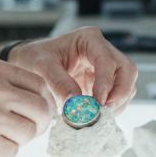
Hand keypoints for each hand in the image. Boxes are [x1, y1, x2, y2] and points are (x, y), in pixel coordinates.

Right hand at [0, 58, 55, 156]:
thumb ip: (0, 83)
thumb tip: (33, 101)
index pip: (39, 85)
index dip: (42, 102)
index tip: (37, 113)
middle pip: (41, 110)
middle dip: (38, 124)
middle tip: (26, 131)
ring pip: (28, 133)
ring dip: (16, 140)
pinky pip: (10, 152)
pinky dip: (0, 154)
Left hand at [7, 27, 137, 112]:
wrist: (28, 64)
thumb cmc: (34, 58)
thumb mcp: (41, 67)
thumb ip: (58, 83)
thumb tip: (76, 103)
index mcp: (89, 39)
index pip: (107, 60)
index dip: (106, 82)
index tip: (98, 102)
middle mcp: (102, 51)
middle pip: (127, 70)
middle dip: (120, 93)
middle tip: (105, 112)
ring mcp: (105, 68)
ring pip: (127, 84)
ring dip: (117, 103)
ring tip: (97, 117)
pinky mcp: (103, 83)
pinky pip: (118, 96)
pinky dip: (111, 108)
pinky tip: (96, 116)